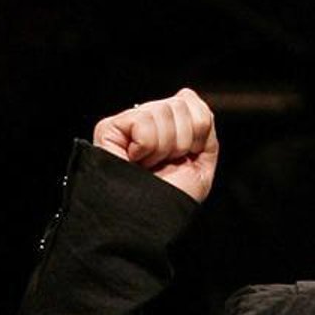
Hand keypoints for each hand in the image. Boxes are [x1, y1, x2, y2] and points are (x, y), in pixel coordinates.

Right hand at [93, 88, 218, 202]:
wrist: (146, 219)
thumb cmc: (170, 198)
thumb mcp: (201, 165)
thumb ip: (204, 130)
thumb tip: (186, 95)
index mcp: (170, 127)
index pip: (191, 102)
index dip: (199, 132)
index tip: (188, 156)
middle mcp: (149, 120)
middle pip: (180, 105)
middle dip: (183, 142)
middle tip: (166, 163)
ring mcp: (129, 122)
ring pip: (162, 111)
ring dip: (164, 147)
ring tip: (149, 165)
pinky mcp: (110, 127)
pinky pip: (144, 122)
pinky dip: (147, 147)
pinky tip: (135, 160)